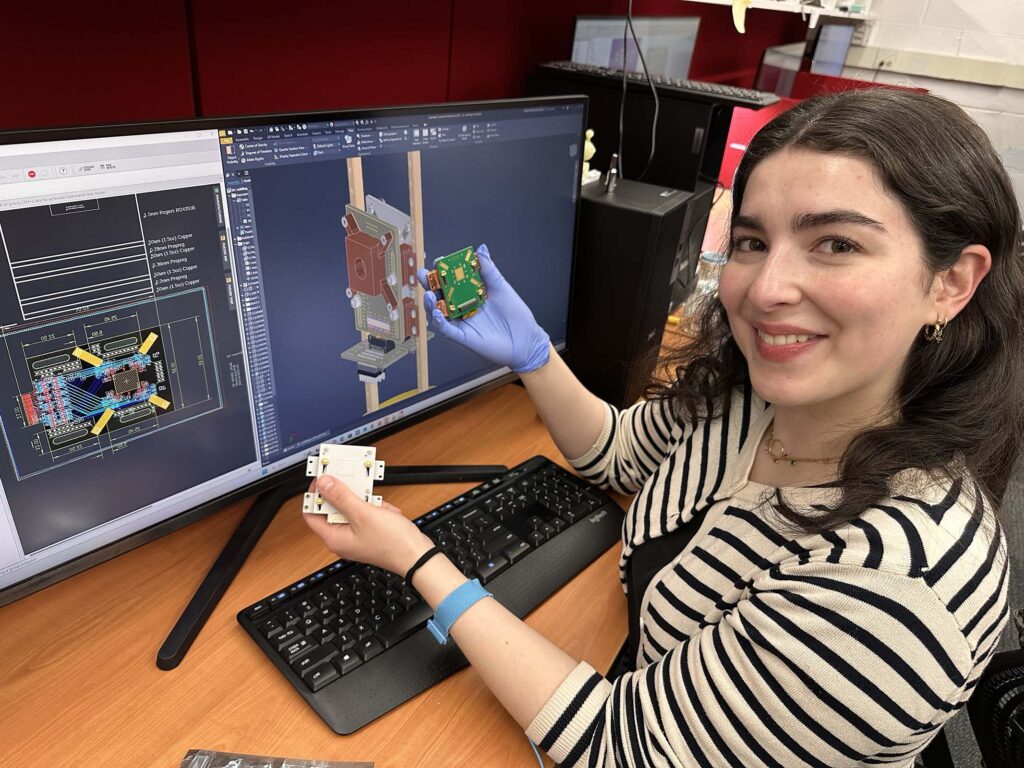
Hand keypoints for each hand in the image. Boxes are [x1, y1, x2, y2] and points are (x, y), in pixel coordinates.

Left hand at [303, 476, 433, 576]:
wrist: (418, 557)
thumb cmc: (392, 544)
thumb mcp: (364, 514)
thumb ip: (341, 496)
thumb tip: (323, 484)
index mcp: (333, 537)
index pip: (311, 512)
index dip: (315, 494)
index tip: (323, 478)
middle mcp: (342, 538)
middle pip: (332, 509)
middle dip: (344, 494)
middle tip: (351, 479)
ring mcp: (356, 536)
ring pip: (351, 509)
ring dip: (363, 501)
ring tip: (376, 502)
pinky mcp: (369, 533)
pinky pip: (364, 514)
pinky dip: (375, 508)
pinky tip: (386, 511)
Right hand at [417, 243, 549, 372]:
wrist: (527, 340)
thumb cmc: (516, 315)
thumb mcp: (501, 288)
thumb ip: (489, 270)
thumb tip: (480, 250)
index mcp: (470, 293)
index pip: (451, 280)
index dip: (442, 271)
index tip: (438, 261)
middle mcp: (462, 307)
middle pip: (440, 295)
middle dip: (429, 285)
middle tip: (423, 274)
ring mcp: (462, 322)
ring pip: (438, 312)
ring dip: (431, 303)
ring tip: (430, 294)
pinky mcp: (464, 337)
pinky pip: (447, 330)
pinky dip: (440, 322)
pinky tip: (437, 313)